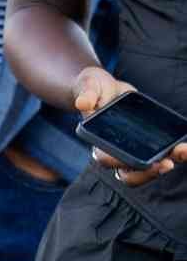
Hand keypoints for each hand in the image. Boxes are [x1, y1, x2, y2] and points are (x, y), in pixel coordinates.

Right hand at [74, 67, 186, 186]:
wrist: (106, 89)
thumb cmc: (94, 89)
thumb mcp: (89, 85)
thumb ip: (88, 93)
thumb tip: (83, 103)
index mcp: (97, 141)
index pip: (106, 159)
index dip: (119, 162)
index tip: (133, 159)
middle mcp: (115, 152)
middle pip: (129, 175)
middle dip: (148, 172)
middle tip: (166, 164)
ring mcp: (133, 150)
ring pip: (147, 169)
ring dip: (166, 164)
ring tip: (182, 152)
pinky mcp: (148, 144)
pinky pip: (161, 154)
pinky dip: (174, 153)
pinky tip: (184, 146)